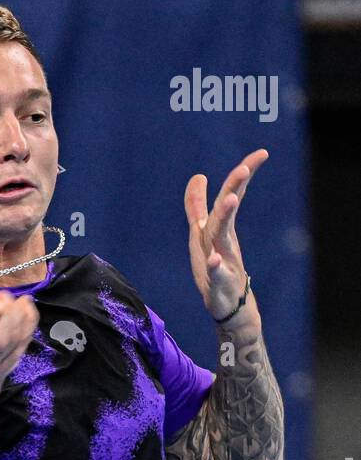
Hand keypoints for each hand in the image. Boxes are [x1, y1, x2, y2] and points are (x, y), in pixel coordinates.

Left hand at [184, 149, 267, 323]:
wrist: (229, 306)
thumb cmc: (216, 268)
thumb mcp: (202, 234)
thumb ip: (197, 207)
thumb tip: (197, 176)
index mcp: (220, 227)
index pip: (231, 195)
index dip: (243, 174)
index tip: (262, 153)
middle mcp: (224, 241)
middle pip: (227, 211)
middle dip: (235, 188)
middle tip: (244, 168)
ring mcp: (224, 262)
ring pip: (223, 237)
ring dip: (226, 218)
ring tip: (232, 199)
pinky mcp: (219, 285)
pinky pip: (218, 275)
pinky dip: (216, 267)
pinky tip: (213, 259)